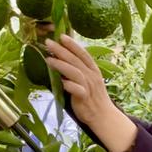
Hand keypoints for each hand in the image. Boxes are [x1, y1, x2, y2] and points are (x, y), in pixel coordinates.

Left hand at [45, 34, 137, 151]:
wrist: (103, 115)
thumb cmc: (92, 97)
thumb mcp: (88, 80)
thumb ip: (77, 70)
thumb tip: (60, 60)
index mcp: (93, 70)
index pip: (83, 54)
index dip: (72, 44)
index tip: (61, 36)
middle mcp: (92, 76)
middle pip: (76, 60)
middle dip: (62, 50)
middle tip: (48, 43)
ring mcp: (89, 87)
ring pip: (75, 72)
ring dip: (61, 65)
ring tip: (48, 59)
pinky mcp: (84, 98)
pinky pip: (77, 89)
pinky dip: (68, 85)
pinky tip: (60, 82)